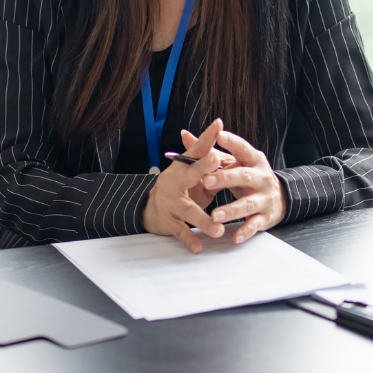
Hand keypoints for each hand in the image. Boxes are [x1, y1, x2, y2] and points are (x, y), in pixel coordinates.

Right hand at [142, 120, 232, 252]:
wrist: (149, 208)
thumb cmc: (179, 188)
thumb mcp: (191, 172)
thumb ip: (207, 160)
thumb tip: (223, 137)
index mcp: (183, 167)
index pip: (197, 149)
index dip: (207, 137)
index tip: (219, 125)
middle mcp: (175, 181)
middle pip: (190, 174)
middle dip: (202, 168)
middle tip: (216, 161)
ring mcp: (170, 202)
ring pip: (188, 210)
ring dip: (203, 220)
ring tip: (218, 229)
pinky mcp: (167, 221)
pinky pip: (180, 231)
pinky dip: (189, 240)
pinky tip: (198, 248)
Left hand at [203, 128, 286, 244]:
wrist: (278, 198)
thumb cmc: (248, 176)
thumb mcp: (233, 162)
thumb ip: (208, 151)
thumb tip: (183, 134)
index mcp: (253, 160)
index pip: (242, 148)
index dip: (231, 142)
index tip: (219, 135)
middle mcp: (261, 177)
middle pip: (244, 176)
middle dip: (225, 178)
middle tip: (206, 180)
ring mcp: (264, 197)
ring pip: (248, 203)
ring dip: (231, 210)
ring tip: (215, 215)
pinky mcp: (265, 217)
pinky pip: (254, 225)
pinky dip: (245, 230)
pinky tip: (235, 237)